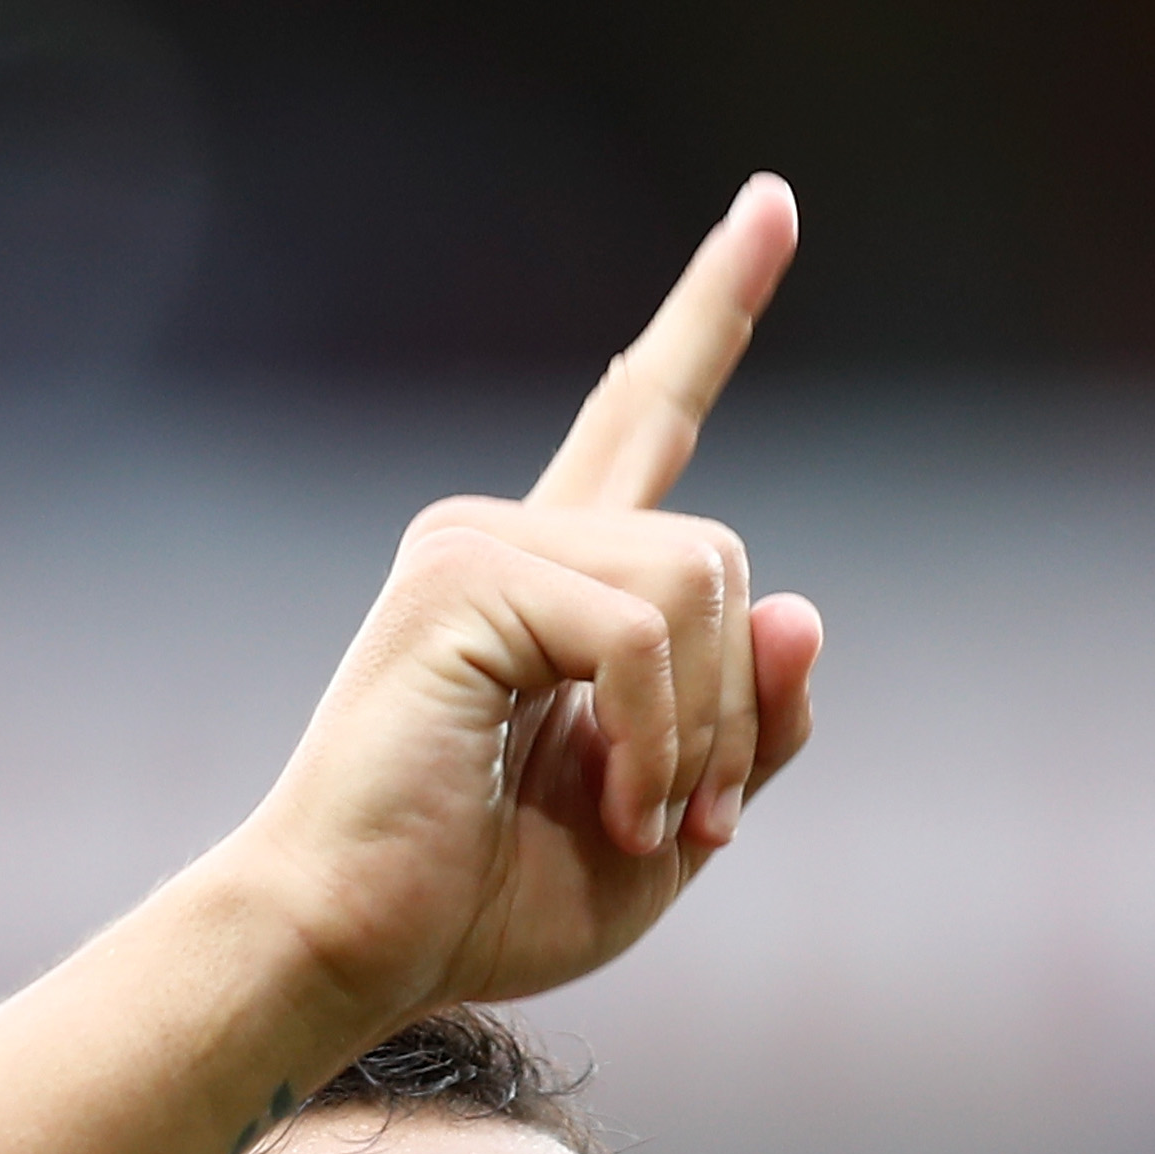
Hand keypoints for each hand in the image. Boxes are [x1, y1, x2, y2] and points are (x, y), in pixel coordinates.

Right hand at [227, 179, 828, 1027]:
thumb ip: (749, 726)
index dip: (714, 310)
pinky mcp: (461, 576)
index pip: (645, 414)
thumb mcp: (673, 821)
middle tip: (697, 821)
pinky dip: (659, 738)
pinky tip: (620, 808)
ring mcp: (476, 542)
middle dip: (737, 707)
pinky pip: (640, 630)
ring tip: (645, 821)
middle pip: (719, 552)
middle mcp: (510, 533)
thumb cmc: (484, 902)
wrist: (356, 949)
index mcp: (556, 578)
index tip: (775, 203)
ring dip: (703, 733)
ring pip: (698, 583)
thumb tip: (798, 606)